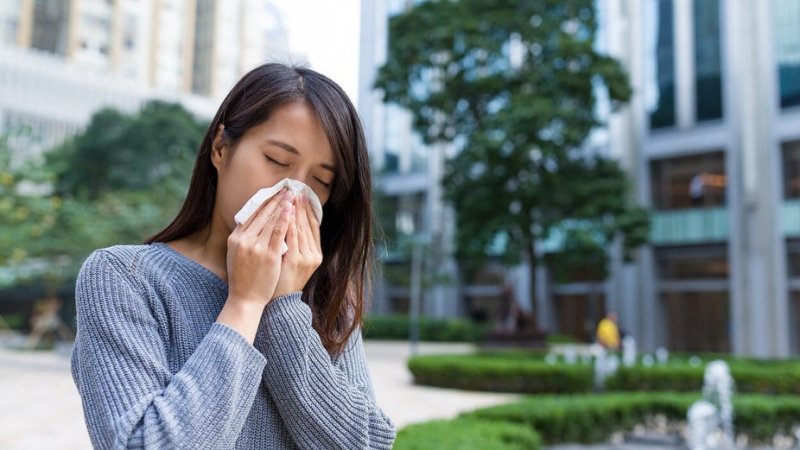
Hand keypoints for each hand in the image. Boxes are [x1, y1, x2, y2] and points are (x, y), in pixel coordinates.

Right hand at [226, 187, 294, 307]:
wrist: (245, 299)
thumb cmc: (243, 278)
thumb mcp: (236, 254)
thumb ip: (243, 238)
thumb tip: (251, 222)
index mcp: (235, 238)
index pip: (251, 215)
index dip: (264, 202)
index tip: (273, 193)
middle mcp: (243, 240)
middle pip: (261, 214)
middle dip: (275, 200)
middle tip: (286, 189)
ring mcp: (255, 247)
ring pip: (271, 221)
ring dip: (282, 205)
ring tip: (291, 195)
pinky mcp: (268, 255)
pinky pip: (278, 232)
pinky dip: (285, 219)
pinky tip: (291, 210)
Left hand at [272, 192, 322, 299]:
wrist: (278, 303)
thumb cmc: (281, 280)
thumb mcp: (292, 261)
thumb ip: (294, 244)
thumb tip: (289, 222)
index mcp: (315, 254)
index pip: (313, 226)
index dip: (308, 209)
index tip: (303, 195)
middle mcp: (313, 255)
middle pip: (308, 224)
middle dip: (301, 206)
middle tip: (296, 190)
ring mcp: (305, 258)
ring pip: (301, 229)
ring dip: (295, 211)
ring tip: (291, 196)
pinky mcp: (295, 261)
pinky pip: (292, 238)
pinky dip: (289, 224)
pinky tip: (285, 212)